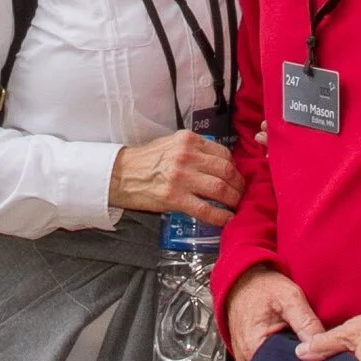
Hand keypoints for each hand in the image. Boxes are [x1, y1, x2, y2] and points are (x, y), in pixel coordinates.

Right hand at [107, 129, 244, 223]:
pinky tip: (227, 219)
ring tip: (234, 205)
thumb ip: (195, 150)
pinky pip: (206, 210)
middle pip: (226, 170)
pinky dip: (221, 217)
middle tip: (240, 192)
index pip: (223, 153)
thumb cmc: (146, 161)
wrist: (121, 175)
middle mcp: (186, 156)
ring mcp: (181, 177)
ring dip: (233, 200)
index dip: (234, 167)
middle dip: (239, 184)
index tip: (234, 176)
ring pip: (220, 189)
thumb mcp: (171, 144)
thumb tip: (219, 165)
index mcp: (187, 140)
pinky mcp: (174, 198)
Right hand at [224, 265, 323, 360]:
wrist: (242, 281)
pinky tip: (289, 346)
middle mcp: (246, 360)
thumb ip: (306, 322)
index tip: (320, 358)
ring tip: (299, 345)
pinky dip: (283, 358)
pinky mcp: (250, 358)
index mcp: (252, 349)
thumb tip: (321, 346)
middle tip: (312, 349)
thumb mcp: (289, 297)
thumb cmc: (260, 287)